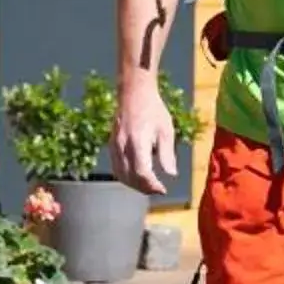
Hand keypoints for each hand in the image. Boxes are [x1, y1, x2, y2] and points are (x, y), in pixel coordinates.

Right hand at [111, 74, 178, 193]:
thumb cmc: (153, 110)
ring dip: (134, 185)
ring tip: (149, 186)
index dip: (152, 185)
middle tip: (158, 189)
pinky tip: (137, 178)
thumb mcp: (166, 130)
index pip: (141, 172)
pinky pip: (116, 167)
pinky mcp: (112, 145)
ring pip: (121, 174)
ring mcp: (115, 146)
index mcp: (137, 141)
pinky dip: (126, 177)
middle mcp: (123, 145)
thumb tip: (171, 174)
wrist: (134, 94)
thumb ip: (167, 154)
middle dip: (144, 188)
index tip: (163, 189)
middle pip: (130, 177)